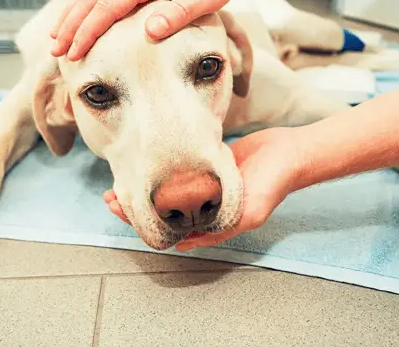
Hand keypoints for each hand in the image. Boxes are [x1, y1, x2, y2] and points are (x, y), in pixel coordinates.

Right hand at [50, 0, 243, 60]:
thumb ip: (179, 14)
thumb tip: (149, 31)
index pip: (107, 6)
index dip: (87, 31)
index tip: (74, 53)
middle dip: (70, 25)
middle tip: (55, 52)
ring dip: (71, 14)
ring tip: (56, 39)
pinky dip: (82, 3)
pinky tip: (74, 18)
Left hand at [102, 128, 305, 249]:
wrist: (288, 153)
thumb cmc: (271, 184)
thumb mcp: (248, 213)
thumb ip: (219, 229)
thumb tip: (183, 244)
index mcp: (211, 221)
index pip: (168, 227)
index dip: (141, 221)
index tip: (119, 208)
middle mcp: (204, 207)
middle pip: (160, 210)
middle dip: (134, 205)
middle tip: (110, 196)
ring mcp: (203, 187)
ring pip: (165, 192)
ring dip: (143, 189)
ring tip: (120, 183)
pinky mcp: (206, 167)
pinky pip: (177, 173)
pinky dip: (159, 173)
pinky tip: (143, 166)